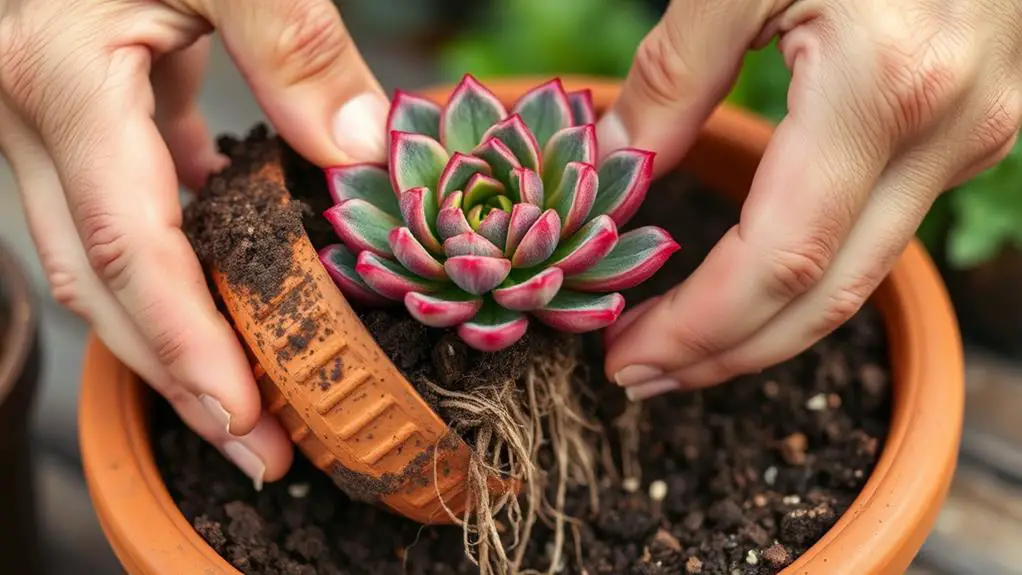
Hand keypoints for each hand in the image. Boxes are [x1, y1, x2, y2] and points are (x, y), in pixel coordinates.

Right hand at [0, 0, 390, 485]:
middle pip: (100, 282)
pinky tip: (235, 280)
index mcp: (57, 78)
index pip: (128, 246)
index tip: (250, 421)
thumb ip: (292, 42)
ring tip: (249, 393)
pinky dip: (172, 261)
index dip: (187, 347)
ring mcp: (40, 121)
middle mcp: (27, 115)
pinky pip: (116, 210)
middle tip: (261, 447)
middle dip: (179, 376)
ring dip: (171, 335)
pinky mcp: (72, 113)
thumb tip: (359, 154)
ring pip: (95, 260)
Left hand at [598, 0, 1021, 398]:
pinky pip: (880, 228)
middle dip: (728, 356)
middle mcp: (948, 131)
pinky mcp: (972, 125)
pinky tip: (749, 280)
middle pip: (829, 297)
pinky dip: (806, 273)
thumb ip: (677, 67)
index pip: (782, 260)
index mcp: (888, 87)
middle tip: (640, 378)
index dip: (701, 328)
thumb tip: (616, 165)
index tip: (624, 357)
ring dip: (766, 327)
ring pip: (862, 274)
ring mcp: (974, 134)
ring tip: (681, 348)